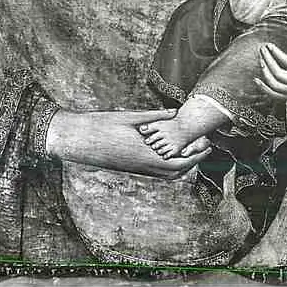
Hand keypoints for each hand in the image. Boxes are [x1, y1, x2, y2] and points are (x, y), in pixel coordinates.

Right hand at [46, 109, 211, 179]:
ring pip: (167, 174)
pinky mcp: (132, 168)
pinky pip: (157, 172)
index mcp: (145, 154)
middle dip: (193, 160)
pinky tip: (170, 151)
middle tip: (204, 146)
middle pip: (177, 172)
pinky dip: (169, 165)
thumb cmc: (102, 125)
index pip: (180, 161)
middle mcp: (143, 166)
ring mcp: (137, 169)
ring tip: (190, 149)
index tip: (208, 144)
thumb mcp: (129, 116)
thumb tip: (175, 112)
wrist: (78, 140)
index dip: (197, 154)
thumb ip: (154, 116)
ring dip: (182, 164)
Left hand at [255, 39, 286, 100]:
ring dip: (265, 73)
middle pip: (280, 75)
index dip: (277, 54)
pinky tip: (257, 80)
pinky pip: (277, 97)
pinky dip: (265, 90)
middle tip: (262, 49)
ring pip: (276, 87)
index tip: (269, 45)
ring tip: (260, 60)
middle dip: (268, 61)